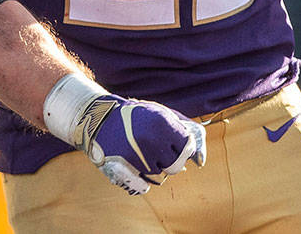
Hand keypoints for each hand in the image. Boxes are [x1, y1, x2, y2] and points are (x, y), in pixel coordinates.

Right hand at [71, 94, 205, 194]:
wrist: (99, 118)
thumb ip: (186, 131)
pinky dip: (140, 180)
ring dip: (153, 168)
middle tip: (156, 150)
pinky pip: (143, 186)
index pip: (188, 147)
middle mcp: (151, 139)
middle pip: (175, 165)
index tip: (171, 142)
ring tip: (141, 153)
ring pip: (159, 176)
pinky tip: (133, 166)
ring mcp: (137, 155)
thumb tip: (201, 161)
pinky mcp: (122, 169)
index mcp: (163, 122)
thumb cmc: (136, 116)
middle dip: (169, 159)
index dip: (182, 147)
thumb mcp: (161, 113)